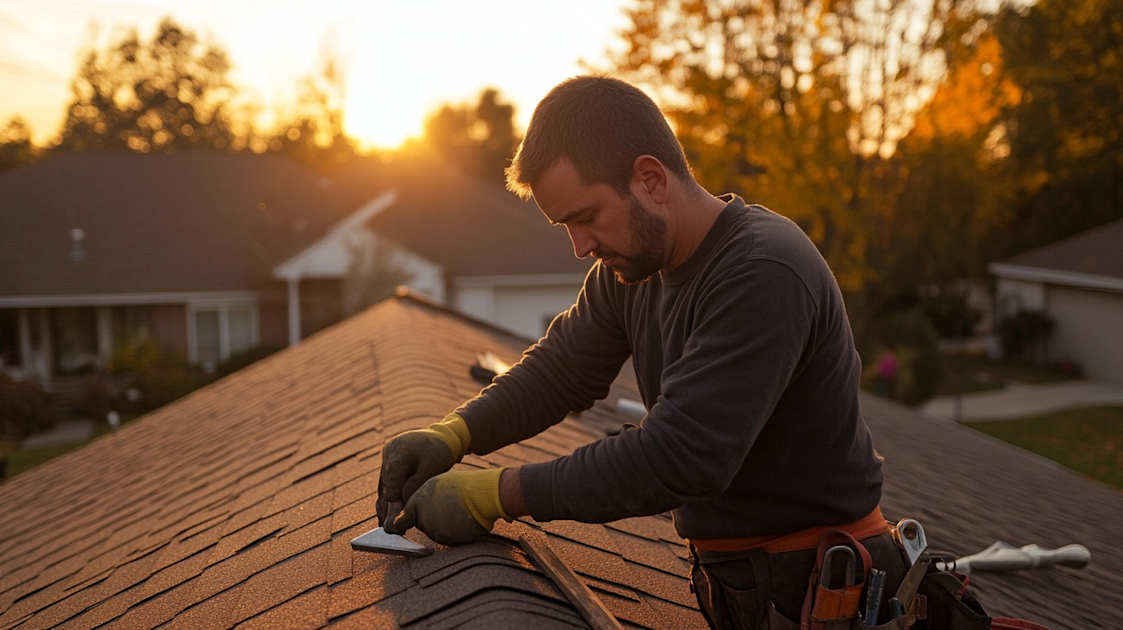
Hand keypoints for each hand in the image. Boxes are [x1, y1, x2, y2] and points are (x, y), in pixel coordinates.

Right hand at [376, 413, 470, 523]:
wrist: (441, 438)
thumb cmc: (440, 452)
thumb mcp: (434, 466)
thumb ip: (417, 482)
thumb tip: (402, 499)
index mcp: (400, 449)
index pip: (393, 475)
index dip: (393, 493)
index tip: (391, 511)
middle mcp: (389, 452)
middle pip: (387, 482)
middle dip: (389, 505)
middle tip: (389, 526)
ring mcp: (386, 458)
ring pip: (383, 485)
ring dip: (385, 505)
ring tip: (385, 526)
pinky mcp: (387, 465)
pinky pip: (385, 484)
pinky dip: (387, 499)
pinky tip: (384, 517)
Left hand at [385, 468, 510, 544]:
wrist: (480, 494)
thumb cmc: (459, 486)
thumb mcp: (434, 485)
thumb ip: (418, 500)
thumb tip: (405, 514)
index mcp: (417, 504)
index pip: (399, 521)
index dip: (397, 525)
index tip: (391, 529)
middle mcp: (423, 520)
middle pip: (422, 524)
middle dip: (430, 518)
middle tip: (445, 506)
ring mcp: (436, 532)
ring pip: (435, 532)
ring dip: (443, 525)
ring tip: (456, 510)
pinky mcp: (449, 540)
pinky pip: (448, 538)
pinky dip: (454, 532)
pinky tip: (462, 519)